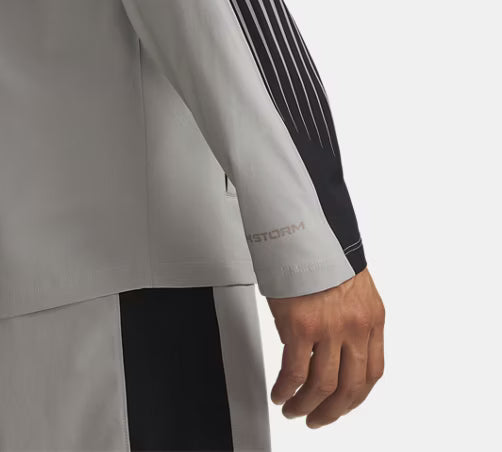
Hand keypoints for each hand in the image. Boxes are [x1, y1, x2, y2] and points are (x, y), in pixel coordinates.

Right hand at [267, 267, 384, 427]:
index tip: (343, 405)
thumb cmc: (324, 254)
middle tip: (317, 419)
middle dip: (332, 411)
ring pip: (322, 387)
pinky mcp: (302, 327)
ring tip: (293, 409)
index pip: (372, 372)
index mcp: (372, 319)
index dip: (356, 397)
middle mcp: (355, 328)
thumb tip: (331, 351)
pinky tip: (280, 394)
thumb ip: (350, 321)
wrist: (306, 233)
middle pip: (349, 388)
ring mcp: (329, 329)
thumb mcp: (353, 289)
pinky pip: (295, 372)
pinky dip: (287, 390)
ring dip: (306, 406)